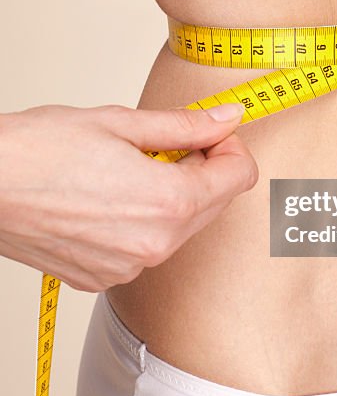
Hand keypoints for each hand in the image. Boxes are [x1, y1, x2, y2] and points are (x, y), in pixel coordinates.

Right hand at [0, 102, 257, 291]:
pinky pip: (145, 247)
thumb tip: (228, 118)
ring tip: (127, 170)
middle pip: (215, 205)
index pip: (239, 176)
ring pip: (180, 228)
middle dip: (202, 171)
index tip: (208, 132)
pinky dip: (140, 222)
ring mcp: (127, 268)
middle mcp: (154, 246)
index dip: (229, 147)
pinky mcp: (102, 278)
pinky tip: (107, 197)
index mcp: (168, 202)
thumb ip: (186, 126)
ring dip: (171, 197)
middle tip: (163, 145)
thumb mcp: (121, 123)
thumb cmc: (38, 149)